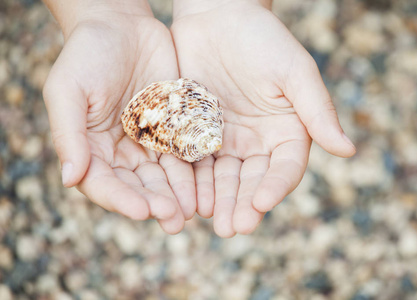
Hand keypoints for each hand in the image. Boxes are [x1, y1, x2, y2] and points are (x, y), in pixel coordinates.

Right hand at [43, 2, 195, 233]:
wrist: (123, 25)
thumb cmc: (87, 53)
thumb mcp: (69, 89)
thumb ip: (69, 134)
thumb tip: (70, 178)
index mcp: (90, 148)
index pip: (103, 183)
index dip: (121, 199)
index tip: (142, 211)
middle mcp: (119, 152)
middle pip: (137, 186)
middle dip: (155, 204)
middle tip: (174, 220)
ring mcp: (148, 143)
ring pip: (163, 177)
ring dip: (177, 196)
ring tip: (192, 212)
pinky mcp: (172, 130)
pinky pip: (183, 155)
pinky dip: (192, 172)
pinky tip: (205, 187)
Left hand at [171, 0, 355, 236]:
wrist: (217, 15)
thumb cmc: (262, 38)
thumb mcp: (294, 71)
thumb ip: (318, 110)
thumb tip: (348, 150)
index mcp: (287, 131)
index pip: (285, 167)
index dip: (275, 186)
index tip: (262, 203)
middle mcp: (258, 142)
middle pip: (252, 180)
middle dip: (242, 204)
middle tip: (232, 228)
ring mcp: (226, 140)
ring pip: (223, 177)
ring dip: (217, 200)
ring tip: (210, 220)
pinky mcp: (197, 134)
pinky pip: (195, 162)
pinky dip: (192, 181)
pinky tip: (188, 197)